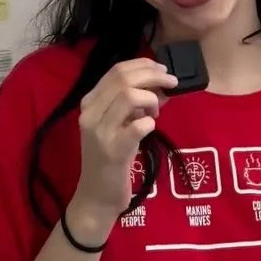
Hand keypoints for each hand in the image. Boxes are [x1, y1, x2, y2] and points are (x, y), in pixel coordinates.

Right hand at [70, 59, 177, 234]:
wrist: (96, 195)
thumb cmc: (109, 158)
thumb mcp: (116, 124)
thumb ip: (133, 104)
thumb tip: (161, 85)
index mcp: (90, 103)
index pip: (116, 70)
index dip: (144, 65)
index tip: (162, 70)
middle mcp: (90, 114)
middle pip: (123, 79)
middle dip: (153, 75)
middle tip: (171, 82)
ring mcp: (100, 133)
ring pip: (129, 96)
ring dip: (151, 98)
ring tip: (156, 112)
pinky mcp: (114, 151)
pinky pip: (137, 126)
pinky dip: (149, 122)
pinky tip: (150, 128)